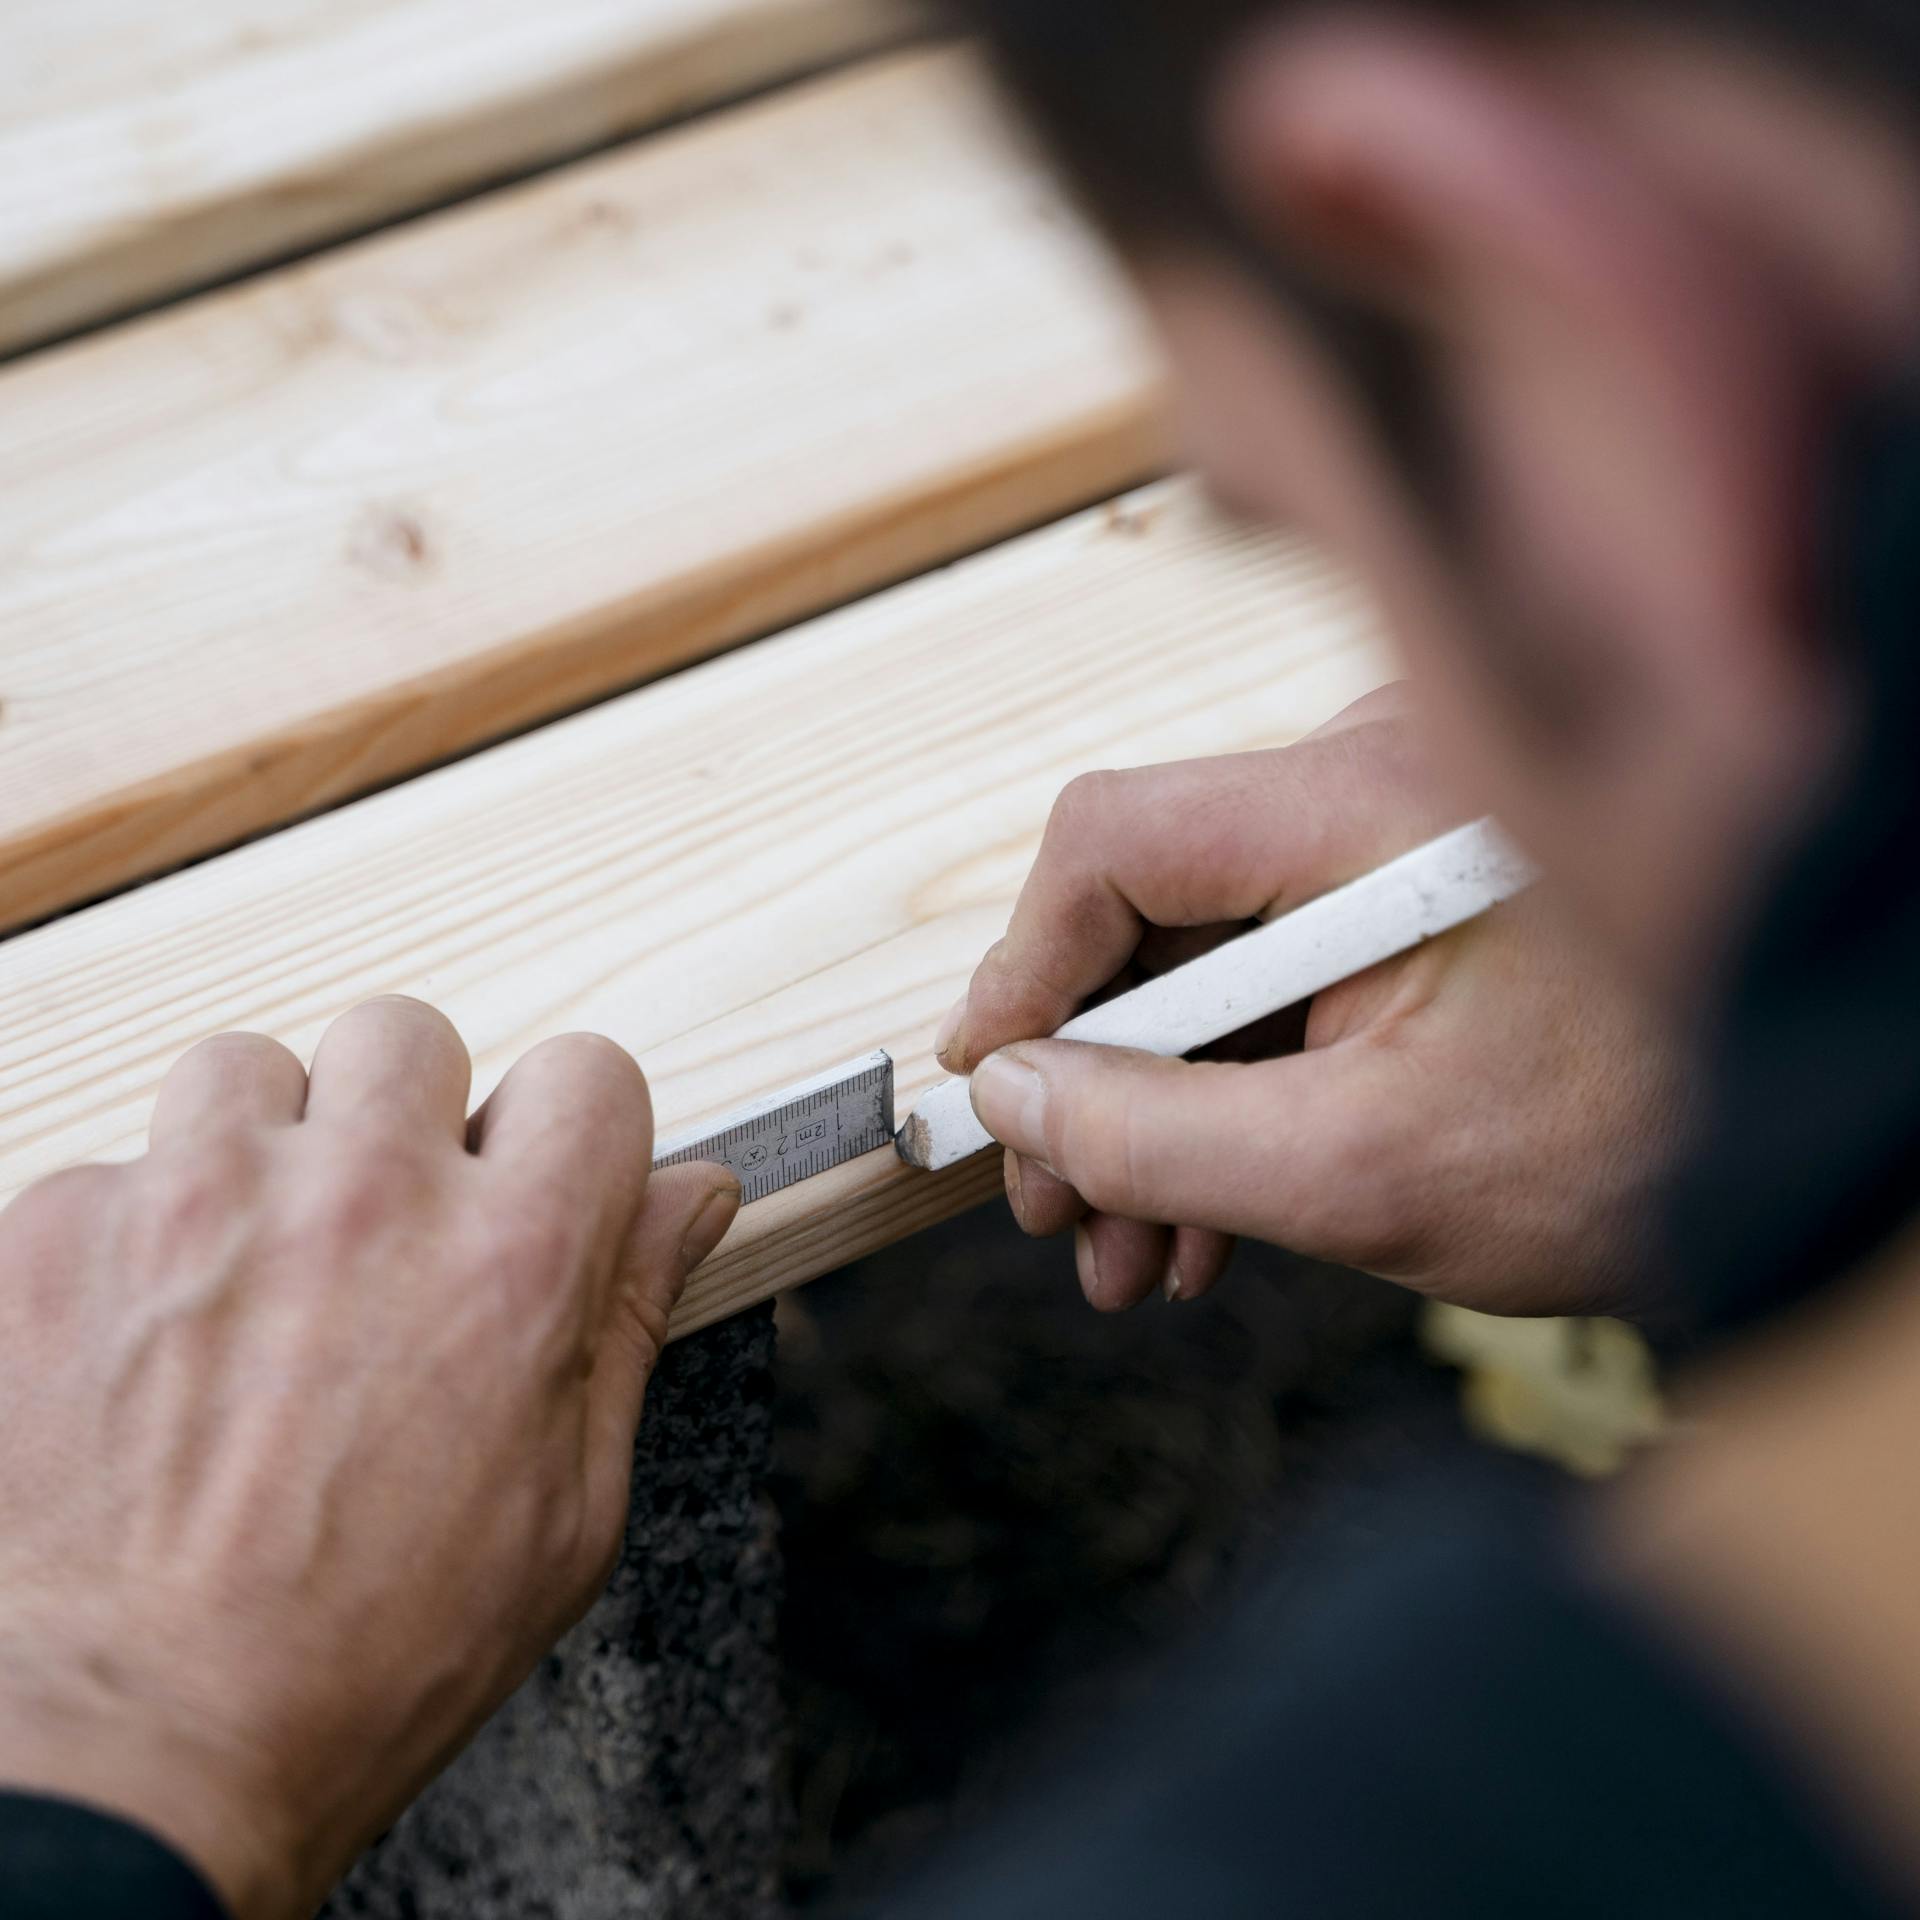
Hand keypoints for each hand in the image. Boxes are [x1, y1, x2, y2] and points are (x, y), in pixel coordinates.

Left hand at [0, 998, 738, 1918]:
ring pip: (249, 1067)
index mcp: (511, 1264)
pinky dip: (135, 1233)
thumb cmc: (362, 1659)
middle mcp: (362, 1200)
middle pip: (411, 1035)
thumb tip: (692, 1197)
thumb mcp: (566, 1512)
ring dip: (263, 1149)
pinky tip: (148, 1338)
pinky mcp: (56, 1234)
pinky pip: (112, 1166)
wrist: (126, 1756)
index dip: (569, 1128)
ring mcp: (197, 1203)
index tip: (536, 1175)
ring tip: (252, 1262)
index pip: (587, 1074)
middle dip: (408, 1118)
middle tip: (381, 1227)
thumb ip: (628, 1319)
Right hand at [939, 687, 1681, 1316]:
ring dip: (1156, 1110)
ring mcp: (1404, 840)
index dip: (1024, 967)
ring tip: (1132, 1254)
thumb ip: (1159, 1136)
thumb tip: (1014, 1096)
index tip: (989, 1085)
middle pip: (1152, 909)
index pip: (1118, 840)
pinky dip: (1235, 1089)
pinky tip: (1204, 1213)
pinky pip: (1281, 978)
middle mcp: (1384, 782)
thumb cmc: (1639, 1145)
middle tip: (1055, 1208)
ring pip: (1211, 961)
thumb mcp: (1366, 1172)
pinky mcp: (1420, 898)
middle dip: (1092, 1078)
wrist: (1811, 1148)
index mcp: (1380, 807)